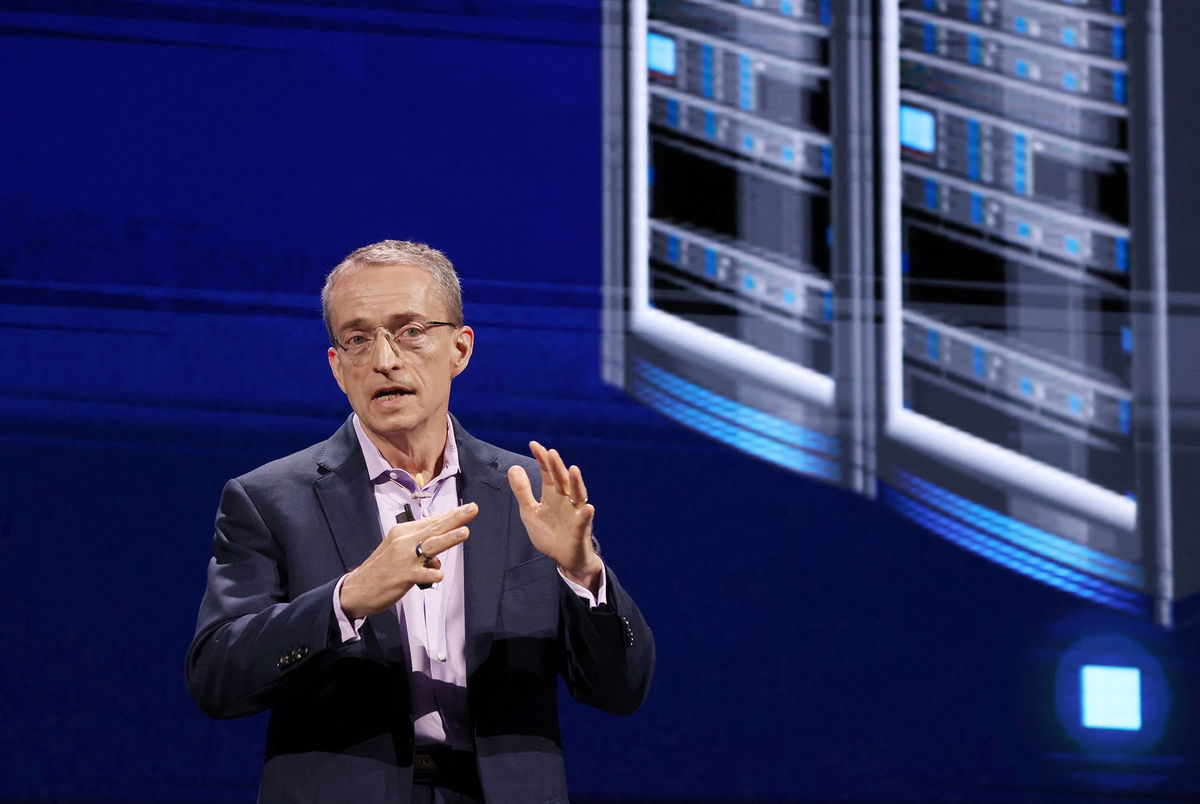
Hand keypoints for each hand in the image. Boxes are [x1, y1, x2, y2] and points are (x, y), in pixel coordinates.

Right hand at [339, 502, 477, 618]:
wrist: (356, 589)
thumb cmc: (380, 569)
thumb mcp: (397, 551)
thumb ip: (420, 550)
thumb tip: (438, 558)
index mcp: (403, 533)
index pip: (431, 522)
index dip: (450, 515)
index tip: (468, 508)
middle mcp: (404, 542)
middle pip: (434, 528)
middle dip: (455, 519)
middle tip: (472, 509)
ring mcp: (404, 559)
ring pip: (430, 546)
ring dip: (448, 539)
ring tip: (465, 532)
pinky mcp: (402, 576)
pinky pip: (420, 574)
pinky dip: (430, 574)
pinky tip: (439, 575)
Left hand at [507, 442, 602, 594]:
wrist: (564, 558)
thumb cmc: (549, 533)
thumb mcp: (530, 511)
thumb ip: (523, 491)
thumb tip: (513, 467)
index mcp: (553, 494)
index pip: (548, 473)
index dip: (542, 459)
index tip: (534, 445)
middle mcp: (566, 500)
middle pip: (562, 480)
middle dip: (557, 467)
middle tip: (550, 453)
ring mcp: (575, 513)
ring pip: (578, 495)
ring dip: (576, 483)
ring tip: (573, 470)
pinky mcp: (581, 530)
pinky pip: (584, 521)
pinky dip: (586, 514)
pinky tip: (587, 508)